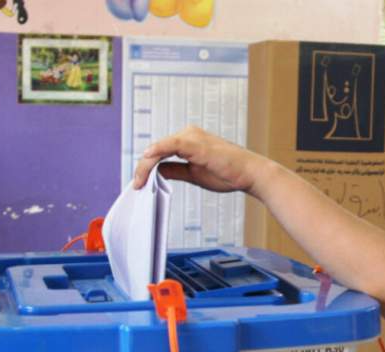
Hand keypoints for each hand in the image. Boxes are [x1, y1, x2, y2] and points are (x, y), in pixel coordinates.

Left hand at [131, 126, 271, 194]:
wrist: (249, 174)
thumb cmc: (227, 174)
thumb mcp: (193, 174)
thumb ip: (175, 170)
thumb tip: (157, 171)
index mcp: (189, 141)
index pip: (161, 152)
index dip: (147, 167)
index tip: (139, 182)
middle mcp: (189, 134)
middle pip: (157, 149)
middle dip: (143, 167)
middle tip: (136, 184)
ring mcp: (192, 137)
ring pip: (160, 148)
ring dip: (146, 164)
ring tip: (139, 181)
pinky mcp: (196, 143)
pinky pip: (170, 145)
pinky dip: (157, 150)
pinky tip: (147, 158)